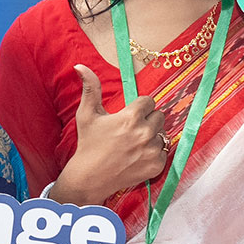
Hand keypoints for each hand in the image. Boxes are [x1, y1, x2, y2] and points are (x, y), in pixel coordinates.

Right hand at [52, 64, 168, 205]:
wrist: (90, 177)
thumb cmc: (88, 144)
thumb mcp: (87, 114)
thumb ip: (90, 88)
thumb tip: (80, 66)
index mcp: (131, 117)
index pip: (149, 102)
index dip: (138, 108)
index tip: (128, 117)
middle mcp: (145, 132)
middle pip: (159, 116)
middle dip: (147, 121)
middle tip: (131, 130)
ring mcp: (152, 151)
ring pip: (162, 134)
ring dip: (151, 137)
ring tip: (134, 144)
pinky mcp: (156, 166)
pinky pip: (163, 152)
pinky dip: (153, 154)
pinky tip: (138, 156)